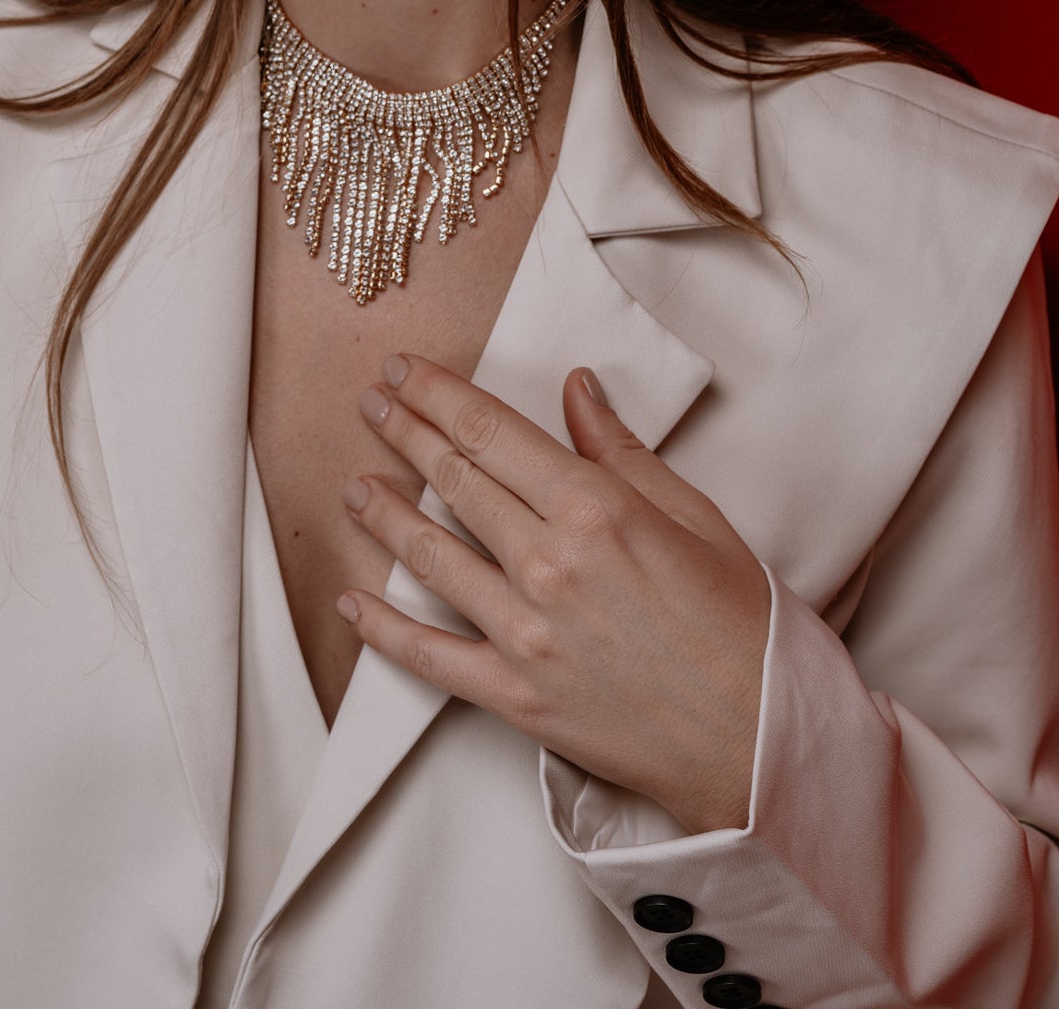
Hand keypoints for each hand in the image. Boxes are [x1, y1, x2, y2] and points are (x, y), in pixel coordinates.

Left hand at [335, 353, 770, 835]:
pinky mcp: (516, 697)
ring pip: (430, 557)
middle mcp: (548, 564)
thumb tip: (576, 389)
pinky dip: (383, 628)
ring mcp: (525, 634)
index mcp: (593, 509)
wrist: (761, 744)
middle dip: (404, 434)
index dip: (434, 393)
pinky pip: (430, 657)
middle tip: (371, 405)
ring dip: (384, 515)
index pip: (489, 432)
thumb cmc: (742, 625)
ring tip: (356, 486)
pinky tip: (352, 599)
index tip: (400, 370)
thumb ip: (621, 451)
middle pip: (454, 481)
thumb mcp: (694, 516)